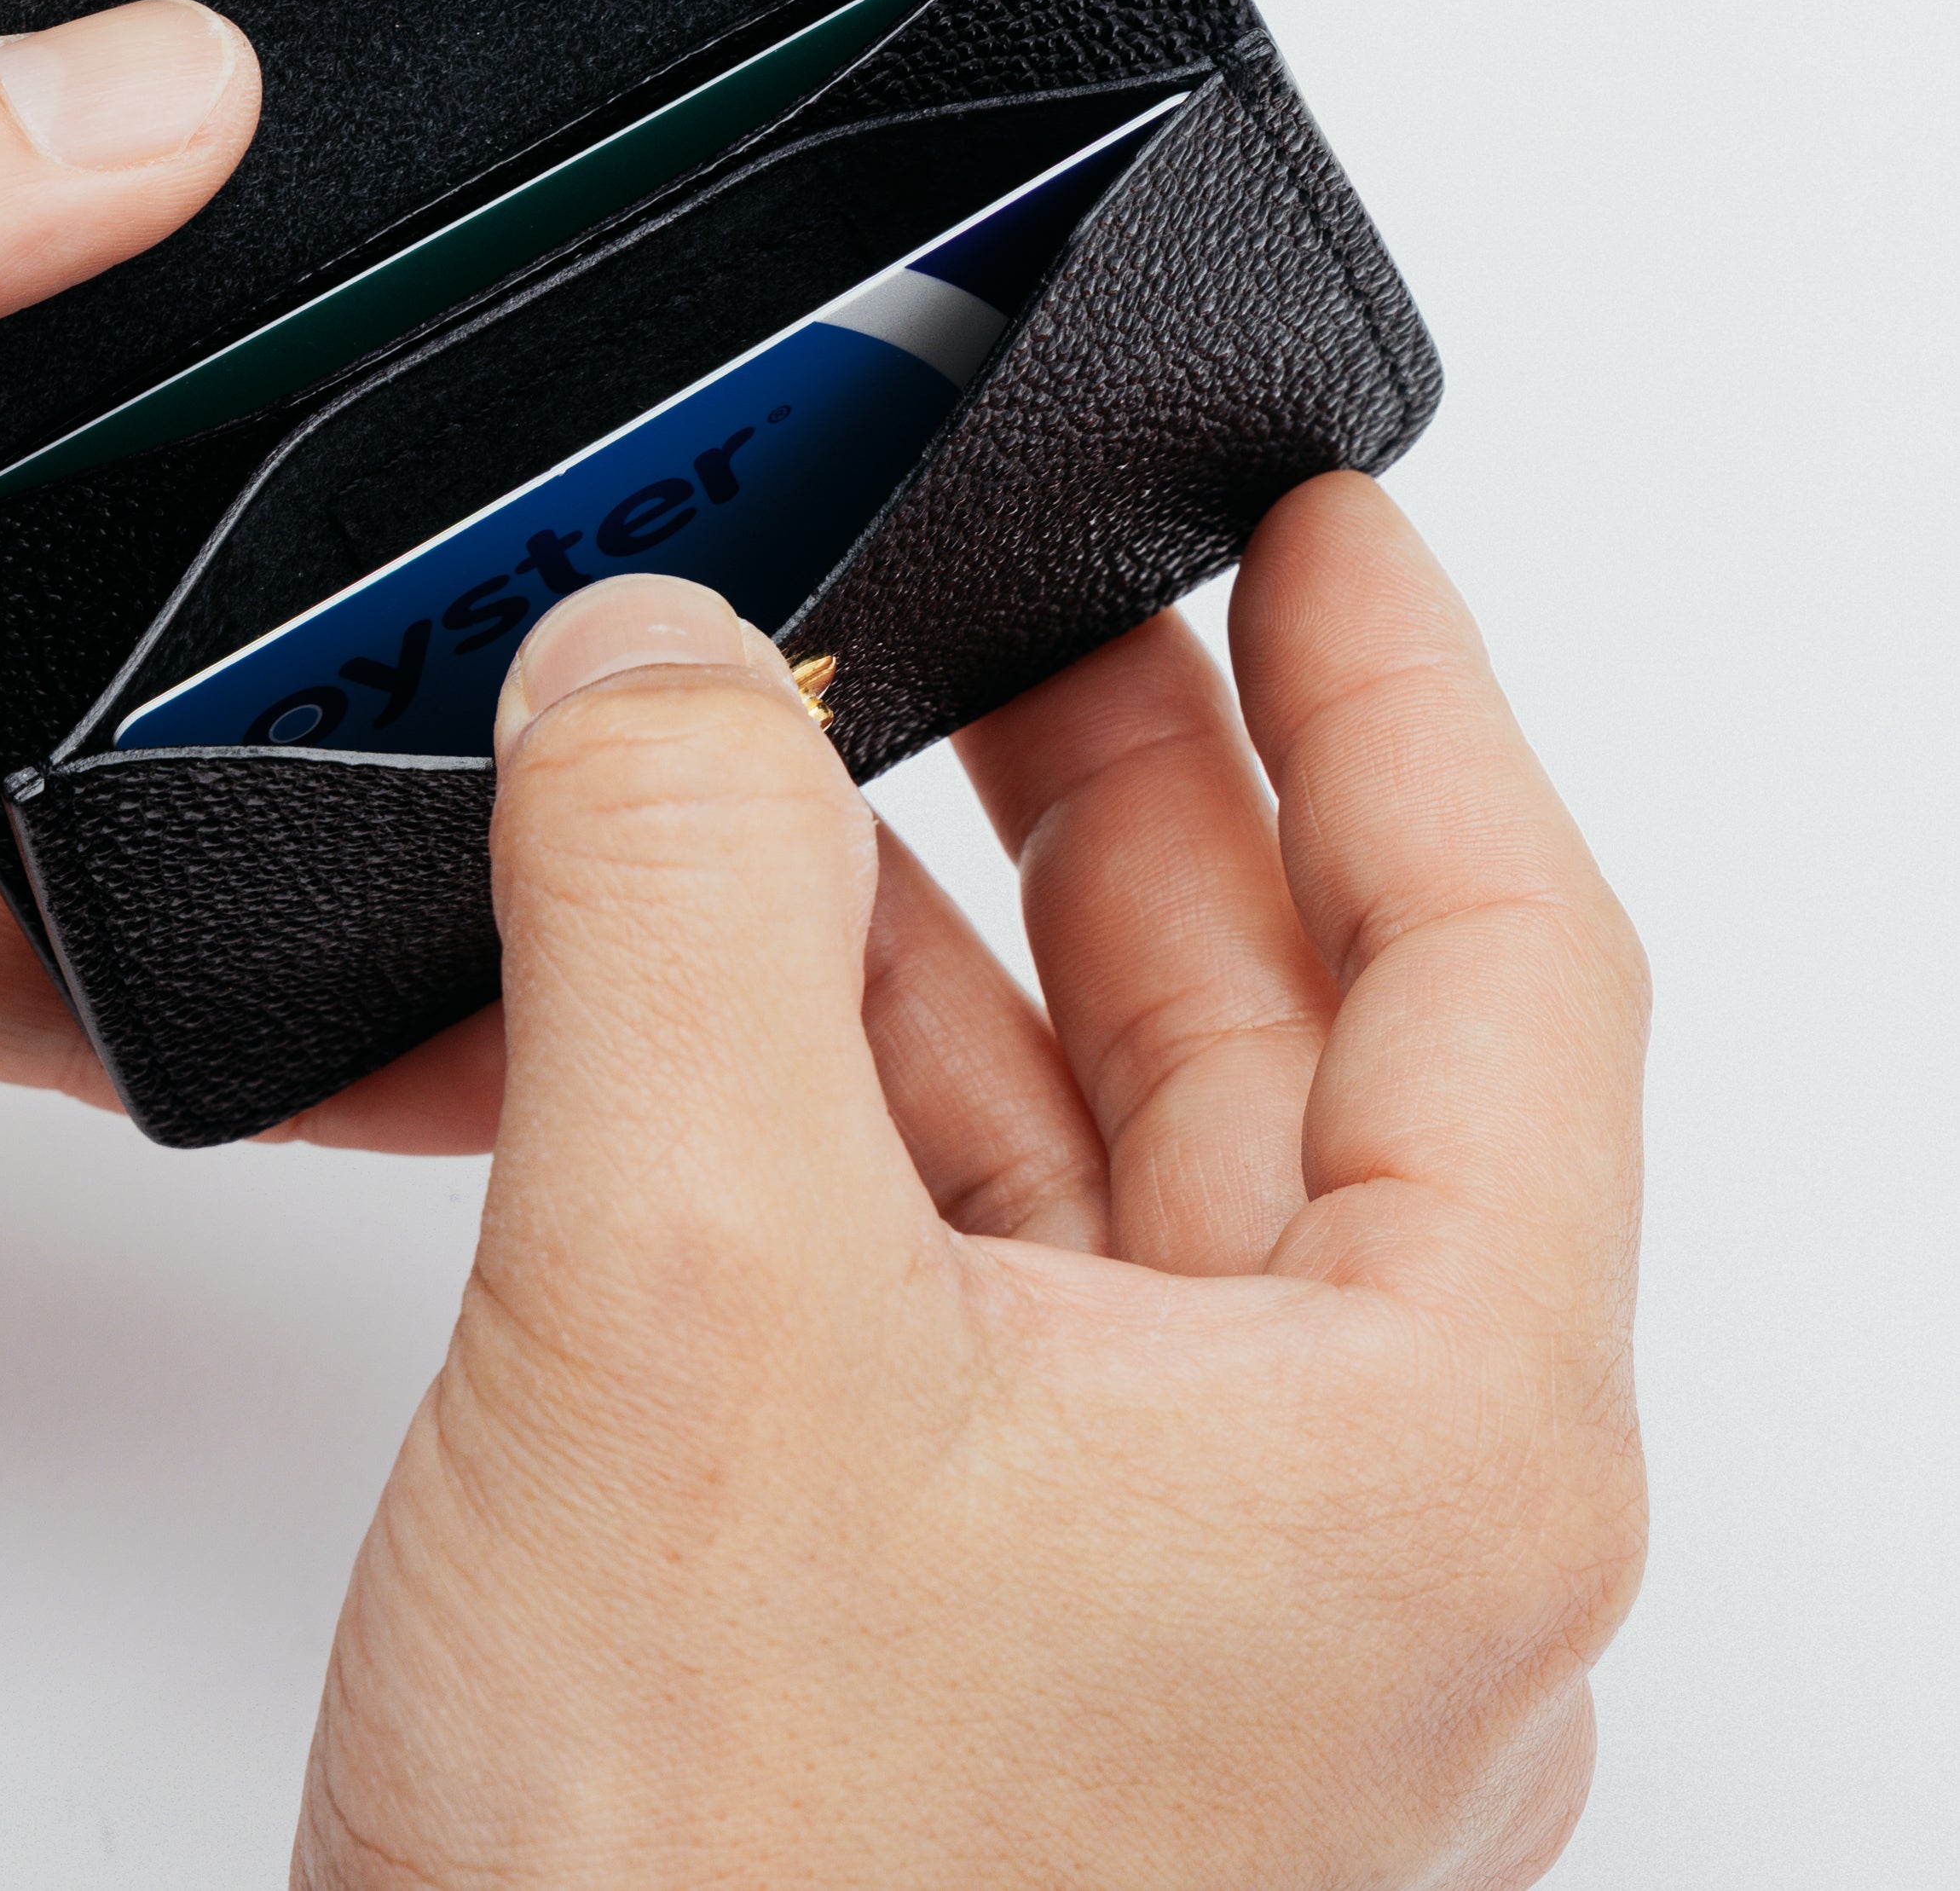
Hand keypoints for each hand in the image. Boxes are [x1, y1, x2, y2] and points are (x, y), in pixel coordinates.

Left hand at [0, 0, 483, 1409]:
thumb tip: (151, 90)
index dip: (209, 4)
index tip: (442, 96)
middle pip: (103, 289)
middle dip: (298, 361)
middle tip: (512, 431)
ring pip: (115, 589)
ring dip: (271, 650)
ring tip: (464, 700)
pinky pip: (54, 860)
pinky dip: (191, 913)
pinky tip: (326, 946)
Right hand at [297, 478, 1647, 1888]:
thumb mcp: (690, 1304)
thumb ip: (672, 907)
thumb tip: (657, 659)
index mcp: (1420, 1451)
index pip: (1501, 957)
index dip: (1406, 689)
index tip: (1317, 514)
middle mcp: (1322, 1533)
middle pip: (1286, 1042)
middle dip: (1148, 785)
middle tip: (1039, 590)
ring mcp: (1135, 1602)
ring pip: (1091, 1163)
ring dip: (955, 942)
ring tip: (827, 761)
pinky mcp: (946, 1644)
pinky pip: (940, 1283)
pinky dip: (831, 1108)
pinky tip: (701, 1018)